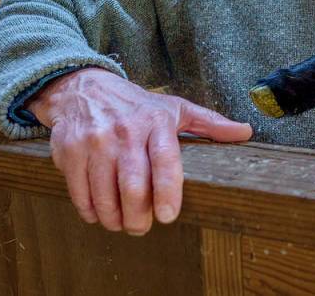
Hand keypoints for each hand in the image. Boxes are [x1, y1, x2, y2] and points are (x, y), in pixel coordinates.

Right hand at [27, 68, 252, 234]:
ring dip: (115, 218)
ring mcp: (94, 142)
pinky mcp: (70, 152)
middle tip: (143, 226)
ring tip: (122, 222)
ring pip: (105, 195)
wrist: (83, 89)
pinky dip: (91, 211)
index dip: (168, 191)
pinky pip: (80, 193)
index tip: (169, 215)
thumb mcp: (174, 108)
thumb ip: (209, 123)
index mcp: (155, 122)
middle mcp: (124, 132)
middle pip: (133, 185)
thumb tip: (245, 132)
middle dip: (139, 216)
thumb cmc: (136, 105)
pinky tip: (100, 213)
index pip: (165, 160)